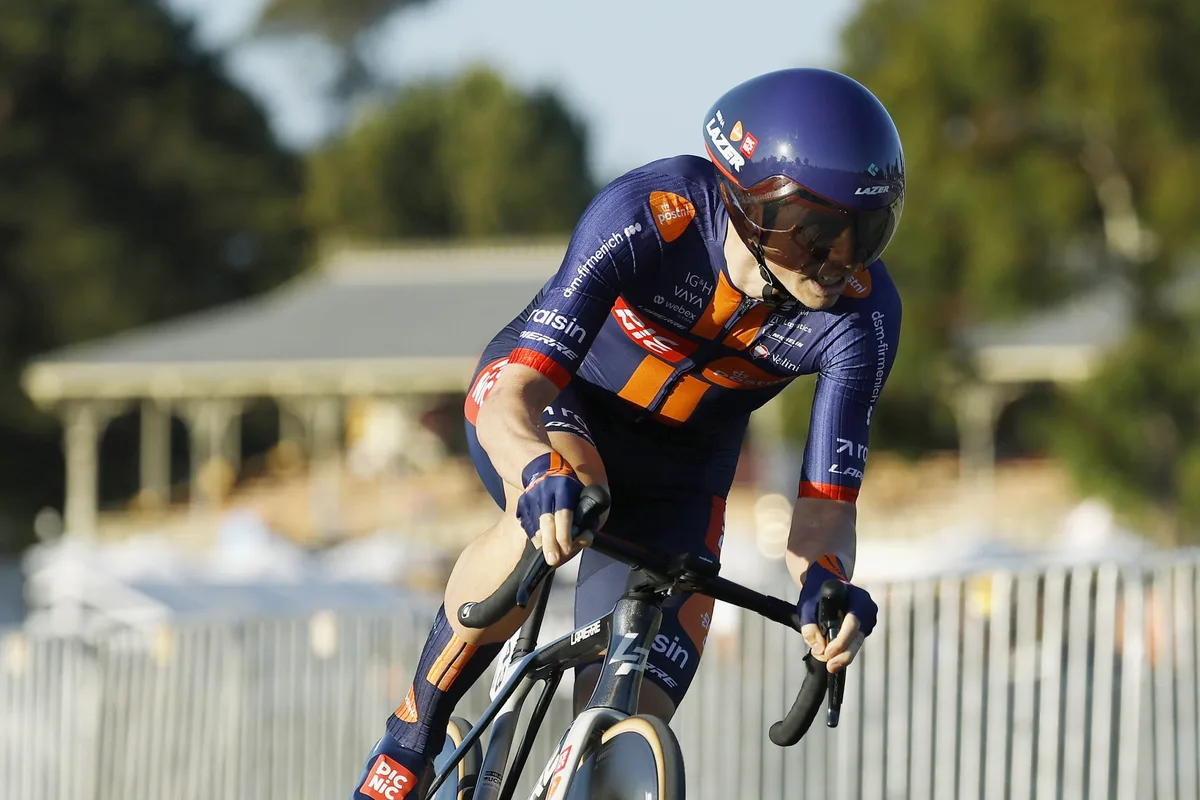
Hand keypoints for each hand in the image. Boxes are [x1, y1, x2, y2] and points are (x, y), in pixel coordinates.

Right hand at [515, 452, 586, 566]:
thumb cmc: (567, 485)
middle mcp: (545, 493)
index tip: (567, 549)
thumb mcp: (579, 492)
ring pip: (535, 527)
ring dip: (543, 544)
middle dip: (550, 544)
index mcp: (563, 489)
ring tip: (550, 556)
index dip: (565, 533)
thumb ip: (583, 514)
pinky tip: (541, 544)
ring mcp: (531, 499)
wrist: (540, 467)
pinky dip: (535, 537)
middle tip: (553, 561)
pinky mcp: (521, 505)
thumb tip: (584, 538)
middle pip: (547, 522)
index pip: (563, 514)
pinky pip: (527, 526)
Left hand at [797, 556, 876, 673]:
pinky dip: (844, 650)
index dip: (841, 640)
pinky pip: (855, 642)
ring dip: (844, 655)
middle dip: (844, 654)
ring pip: (857, 642)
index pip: (853, 622)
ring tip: (830, 665)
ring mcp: (868, 619)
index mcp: (858, 597)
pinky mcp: (863, 628)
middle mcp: (867, 609)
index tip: (828, 652)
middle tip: (830, 666)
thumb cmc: (816, 592)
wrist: (825, 583)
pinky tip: (834, 657)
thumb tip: (818, 649)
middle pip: (858, 636)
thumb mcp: (807, 605)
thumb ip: (809, 626)